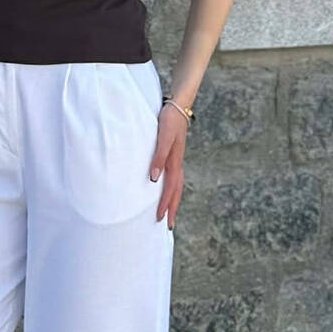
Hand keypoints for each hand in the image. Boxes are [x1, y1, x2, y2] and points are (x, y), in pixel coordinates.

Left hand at [148, 104, 186, 228]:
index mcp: (174, 162)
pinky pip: (174, 178)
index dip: (165, 204)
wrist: (178, 106)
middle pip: (176, 191)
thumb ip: (158, 157)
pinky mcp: (174, 155)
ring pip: (176, 186)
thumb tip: (153, 179)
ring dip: (173, 200)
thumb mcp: (163, 137)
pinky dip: (171, 188)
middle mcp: (177, 164)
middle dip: (172, 208)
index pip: (170, 189)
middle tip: (168, 226)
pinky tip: (165, 189)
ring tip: (168, 212)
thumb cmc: (169, 120)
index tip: (160, 219)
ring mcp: (176, 160)